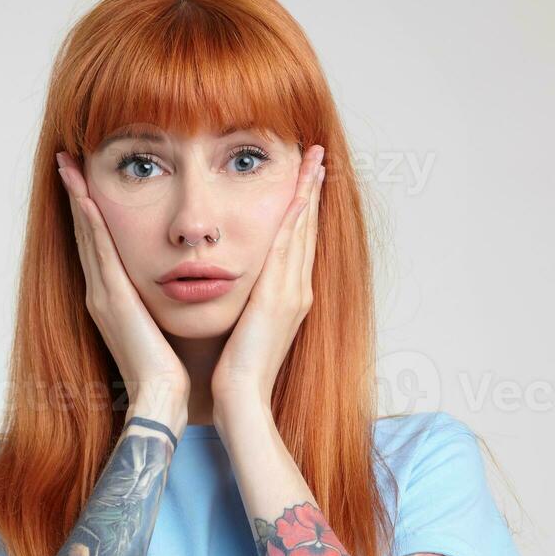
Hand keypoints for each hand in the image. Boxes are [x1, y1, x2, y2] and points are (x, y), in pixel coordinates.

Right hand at [56, 151, 189, 429]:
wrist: (162, 398)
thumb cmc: (170, 370)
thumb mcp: (162, 328)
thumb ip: (158, 306)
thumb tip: (174, 288)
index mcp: (114, 301)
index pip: (99, 247)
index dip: (89, 213)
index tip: (86, 182)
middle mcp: (101, 294)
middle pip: (85, 235)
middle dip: (76, 197)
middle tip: (67, 161)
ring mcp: (102, 296)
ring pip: (86, 236)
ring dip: (77, 198)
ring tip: (68, 165)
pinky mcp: (111, 299)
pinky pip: (98, 251)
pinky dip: (89, 221)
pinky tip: (85, 195)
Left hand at [211, 144, 325, 418]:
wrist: (242, 398)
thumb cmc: (237, 371)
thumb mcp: (247, 331)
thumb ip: (250, 307)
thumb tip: (244, 291)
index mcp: (290, 299)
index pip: (299, 244)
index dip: (304, 211)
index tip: (306, 181)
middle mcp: (298, 292)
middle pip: (308, 231)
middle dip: (313, 192)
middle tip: (317, 157)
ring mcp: (293, 293)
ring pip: (303, 231)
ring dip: (308, 194)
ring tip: (314, 161)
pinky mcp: (280, 296)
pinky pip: (289, 246)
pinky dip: (295, 217)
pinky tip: (298, 192)